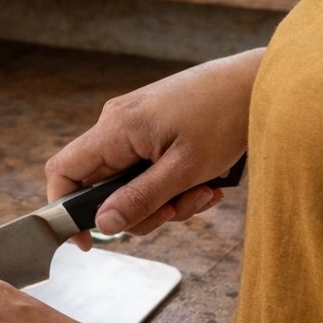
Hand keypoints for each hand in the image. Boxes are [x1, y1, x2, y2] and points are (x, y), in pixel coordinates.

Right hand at [47, 49, 262, 248]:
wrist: (259, 83)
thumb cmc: (225, 115)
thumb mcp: (184, 169)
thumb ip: (140, 199)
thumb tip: (103, 225)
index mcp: (115, 128)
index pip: (64, 171)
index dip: (65, 209)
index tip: (86, 239)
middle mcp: (117, 125)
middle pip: (102, 186)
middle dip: (138, 209)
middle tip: (174, 211)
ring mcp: (134, 126)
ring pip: (129, 183)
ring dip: (163, 200)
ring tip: (201, 192)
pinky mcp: (153, 130)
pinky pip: (147, 170)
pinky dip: (172, 185)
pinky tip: (204, 183)